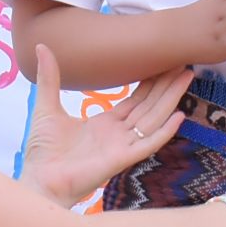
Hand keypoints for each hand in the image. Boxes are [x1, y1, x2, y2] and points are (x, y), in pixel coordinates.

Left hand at [20, 47, 187, 204]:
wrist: (38, 179)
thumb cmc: (42, 151)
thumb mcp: (46, 107)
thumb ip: (50, 78)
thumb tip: (42, 46)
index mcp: (105, 124)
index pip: (136, 99)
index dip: (150, 82)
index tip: (163, 62)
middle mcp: (118, 134)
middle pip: (149, 106)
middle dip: (166, 85)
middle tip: (184, 62)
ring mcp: (122, 146)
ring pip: (153, 118)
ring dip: (171, 98)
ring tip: (186, 77)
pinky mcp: (122, 159)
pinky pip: (148, 144)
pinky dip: (164, 131)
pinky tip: (179, 116)